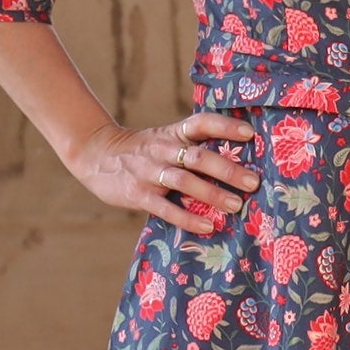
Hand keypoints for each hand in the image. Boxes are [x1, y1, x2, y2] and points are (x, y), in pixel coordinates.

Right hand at [65, 110, 260, 234]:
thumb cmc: (145, 151)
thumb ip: (194, 146)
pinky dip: (186, 218)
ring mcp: (150, 172)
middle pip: (198, 156)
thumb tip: (239, 161)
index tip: (250, 133)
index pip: (202, 123)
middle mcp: (164, 149)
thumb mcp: (167, 139)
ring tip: (235, 205)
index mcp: (174, 133)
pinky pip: (164, 207)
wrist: (96, 155)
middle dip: (227, 169)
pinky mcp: (138, 194)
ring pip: (184, 181)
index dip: (225, 126)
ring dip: (211, 193)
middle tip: (253, 182)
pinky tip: (207, 226)